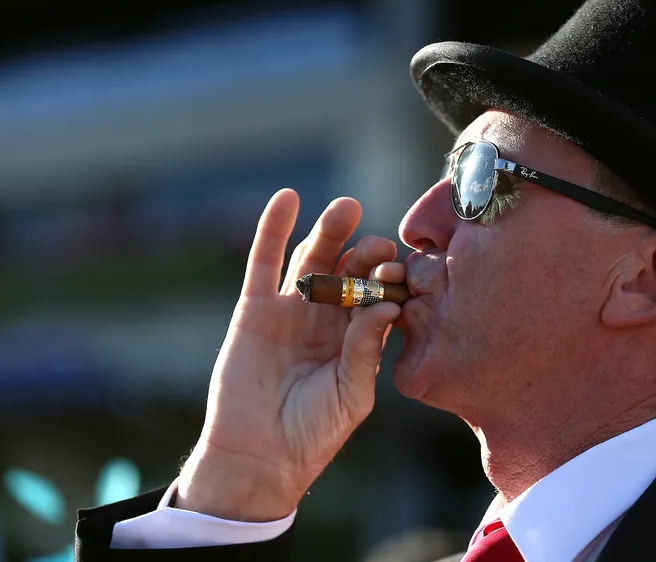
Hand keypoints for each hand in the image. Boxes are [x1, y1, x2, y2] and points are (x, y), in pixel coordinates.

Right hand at [176, 190, 403, 521]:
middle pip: (349, 268)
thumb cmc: (314, 433)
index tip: (399, 275)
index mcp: (356, 336)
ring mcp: (291, 309)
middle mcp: (327, 317)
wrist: (260, 456)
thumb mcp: (352, 395)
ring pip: (313, 258)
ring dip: (330, 230)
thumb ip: (366, 351)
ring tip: (347, 207)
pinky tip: (287, 198)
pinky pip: (264, 261)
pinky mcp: (255, 308)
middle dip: (366, 252)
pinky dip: (273, 227)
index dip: (388, 280)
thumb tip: (388, 305)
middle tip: (380, 247)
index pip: (377, 294)